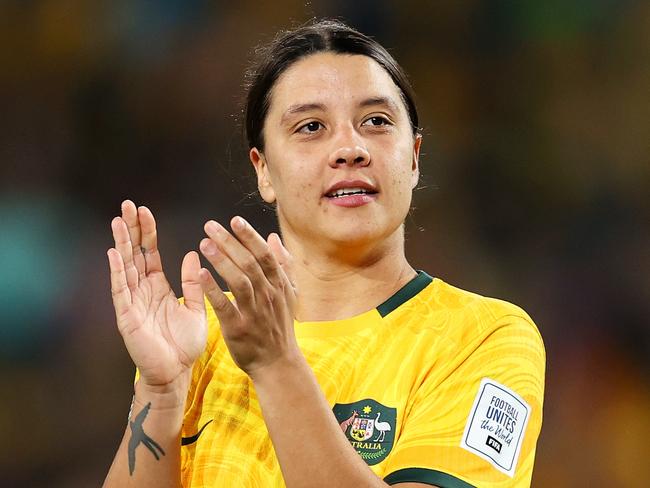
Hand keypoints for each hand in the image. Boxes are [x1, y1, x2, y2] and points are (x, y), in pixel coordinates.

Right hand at [108, 200, 206, 392]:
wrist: (176, 373)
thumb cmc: (184, 344)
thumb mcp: (195, 308)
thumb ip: (192, 283)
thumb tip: (192, 255)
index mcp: (158, 287)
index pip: (150, 253)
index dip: (147, 232)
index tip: (144, 211)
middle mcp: (142, 291)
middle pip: (134, 254)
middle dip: (131, 229)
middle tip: (127, 205)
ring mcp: (132, 302)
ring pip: (125, 267)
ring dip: (121, 243)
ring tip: (117, 220)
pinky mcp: (127, 316)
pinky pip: (121, 290)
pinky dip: (118, 271)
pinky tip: (115, 252)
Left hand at [197, 216, 298, 377]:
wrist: (277, 362)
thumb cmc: (280, 326)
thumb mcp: (289, 294)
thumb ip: (283, 265)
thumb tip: (274, 238)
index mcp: (279, 285)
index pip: (264, 255)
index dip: (250, 236)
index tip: (234, 220)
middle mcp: (268, 295)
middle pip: (249, 263)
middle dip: (230, 242)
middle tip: (210, 226)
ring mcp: (254, 312)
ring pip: (239, 281)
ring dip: (221, 260)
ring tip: (204, 243)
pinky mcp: (239, 328)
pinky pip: (225, 306)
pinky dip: (213, 289)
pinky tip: (200, 274)